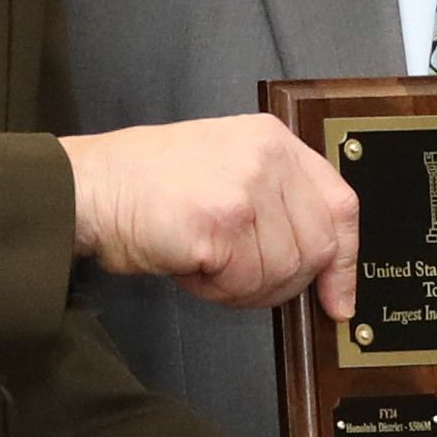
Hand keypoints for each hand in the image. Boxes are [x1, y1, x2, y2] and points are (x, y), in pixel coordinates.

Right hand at [66, 115, 358, 307]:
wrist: (90, 187)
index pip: (340, 205)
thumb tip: (319, 260)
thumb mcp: (225, 167)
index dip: (345, 261)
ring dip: (242, 287)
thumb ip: (276, 199)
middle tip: (237, 275)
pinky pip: (242, 284)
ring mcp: (245, 190)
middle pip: (314, 250)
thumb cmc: (146, 183)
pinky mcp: (220, 225)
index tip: (338, 296)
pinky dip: (216, 290)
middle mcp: (266, 159)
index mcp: (273, 140)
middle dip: (279, 281)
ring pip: (280, 274)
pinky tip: (192, 265)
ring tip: (207, 263)